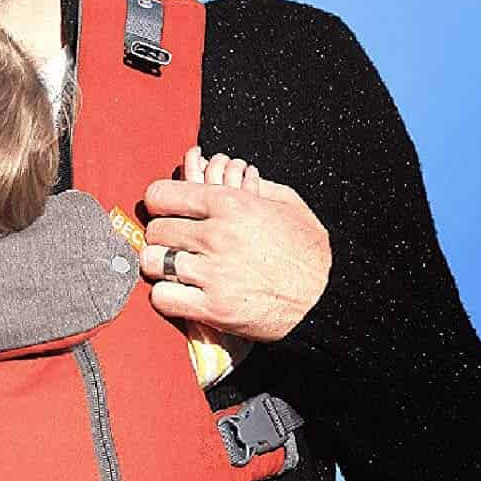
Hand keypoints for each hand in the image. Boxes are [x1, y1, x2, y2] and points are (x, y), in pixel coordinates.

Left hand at [139, 148, 331, 341]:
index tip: (166, 211)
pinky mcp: (213, 308)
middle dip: (161, 236)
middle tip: (174, 243)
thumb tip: (219, 172)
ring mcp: (213, 273)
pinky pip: (162, 298)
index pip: (162, 194)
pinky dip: (166, 296)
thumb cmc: (307, 251)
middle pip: (155, 230)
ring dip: (160, 266)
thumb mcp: (286, 204)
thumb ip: (248, 185)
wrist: (328, 298)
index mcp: (231, 203)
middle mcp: (217, 236)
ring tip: (174, 268)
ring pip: (152, 263)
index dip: (160, 202)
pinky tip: (180, 292)